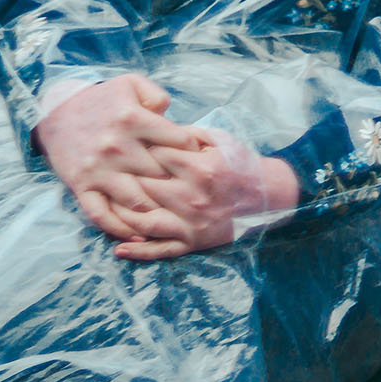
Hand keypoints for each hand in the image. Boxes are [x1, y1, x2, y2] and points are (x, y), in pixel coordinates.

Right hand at [34, 73, 203, 242]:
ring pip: (137, 201)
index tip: (201, 159)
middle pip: (161, 175)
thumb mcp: (130, 83)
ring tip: (173, 216)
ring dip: (157, 210)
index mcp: (133, 120)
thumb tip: (172, 115)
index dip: (195, 151)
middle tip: (193, 193)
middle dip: (180, 185)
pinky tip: (139, 236)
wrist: (54, 110)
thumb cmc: (101, 99)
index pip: (179, 141)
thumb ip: (158, 95)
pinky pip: (102, 215)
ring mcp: (98, 170)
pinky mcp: (81, 186)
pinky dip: (121, 230)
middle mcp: (117, 147)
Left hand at [110, 139, 300, 262]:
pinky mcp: (192, 241)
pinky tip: (118, 248)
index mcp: (199, 167)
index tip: (129, 147)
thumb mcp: (219, 139)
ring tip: (108, 205)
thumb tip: (153, 130)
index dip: (137, 149)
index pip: (152, 156)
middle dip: (124, 178)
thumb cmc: (242, 164)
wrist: (271, 196)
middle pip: (141, 186)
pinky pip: (160, 249)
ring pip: (141, 220)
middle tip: (112, 172)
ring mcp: (190, 222)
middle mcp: (191, 196)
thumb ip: (185, 134)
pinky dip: (137, 251)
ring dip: (120, 213)